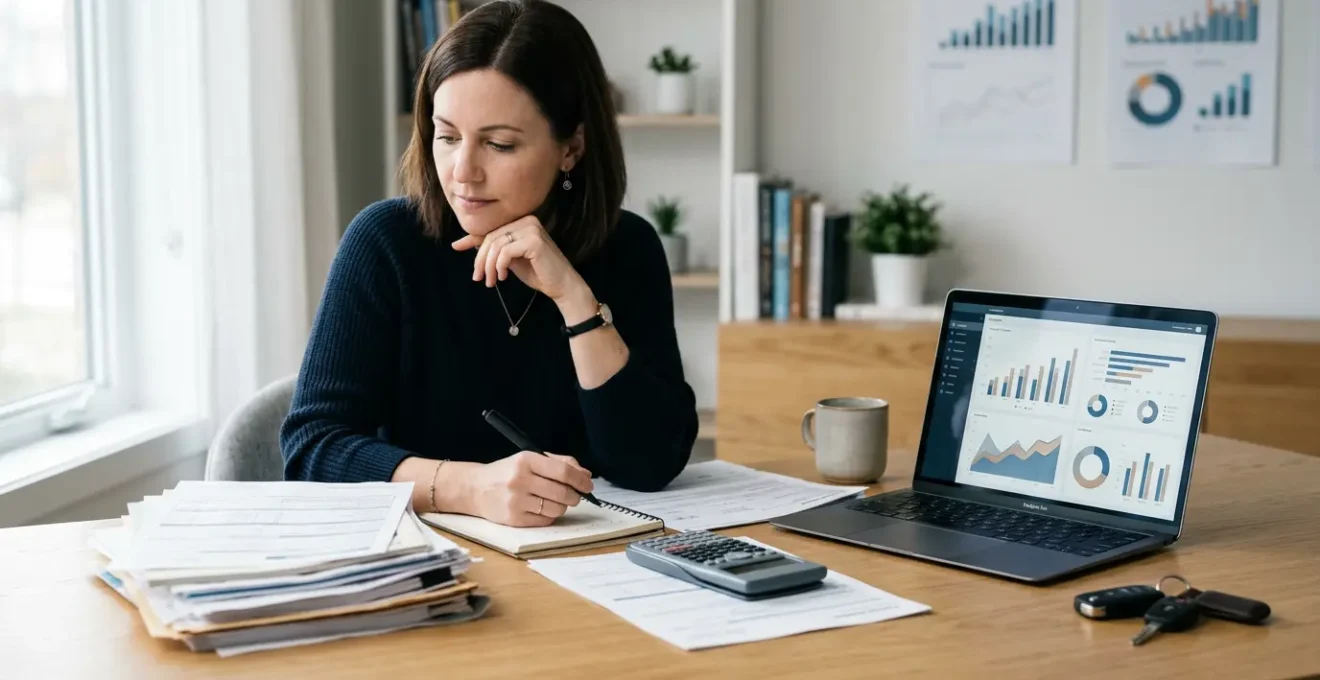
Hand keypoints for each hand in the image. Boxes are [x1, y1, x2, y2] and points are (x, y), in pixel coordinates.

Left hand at [451, 216, 586, 301]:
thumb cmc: (537, 272)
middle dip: (480, 259)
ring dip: (488, 266)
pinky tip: (503, 277)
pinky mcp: (534, 241)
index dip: (472, 239)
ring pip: (496, 244)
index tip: (456, 247)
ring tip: (491, 281)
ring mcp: (532, 229)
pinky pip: (505, 252)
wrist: (561, 285)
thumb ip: (493, 249)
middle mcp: (528, 220)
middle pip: (491, 237)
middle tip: (478, 278)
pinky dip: (499, 266)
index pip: (492, 229)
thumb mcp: (509, 259)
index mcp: (523, 221)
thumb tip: (463, 242)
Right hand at [467, 451, 594, 526]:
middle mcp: (520, 480)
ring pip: (556, 509)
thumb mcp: (530, 459)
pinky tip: (541, 508)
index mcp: (525, 460)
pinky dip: (549, 515)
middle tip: (575, 495)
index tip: (588, 484)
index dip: (580, 480)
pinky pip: (545, 520)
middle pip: (562, 492)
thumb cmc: (508, 472)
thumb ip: (559, 463)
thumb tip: (585, 475)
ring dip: (563, 506)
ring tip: (555, 501)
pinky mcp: (514, 519)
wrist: (476, 488)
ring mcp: (516, 501)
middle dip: (575, 496)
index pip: (563, 471)